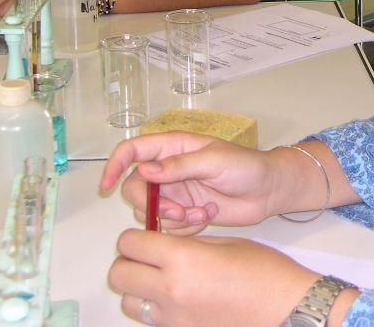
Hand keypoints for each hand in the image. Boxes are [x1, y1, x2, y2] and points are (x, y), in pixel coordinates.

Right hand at [100, 132, 283, 232]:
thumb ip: (178, 165)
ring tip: (201, 212)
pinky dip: (185, 227)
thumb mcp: (213, 160)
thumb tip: (144, 170)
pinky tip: (207, 215)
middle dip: (152, 204)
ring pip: (150, 211)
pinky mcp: (185, 213)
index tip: (105, 185)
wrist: (268, 191)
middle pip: (135, 188)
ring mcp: (175, 192)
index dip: (114, 165)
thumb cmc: (246, 166)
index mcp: (173, 147)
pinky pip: (168, 227)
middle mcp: (169, 170)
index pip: (132, 150)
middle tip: (177, 211)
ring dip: (172, 218)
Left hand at [110, 232, 321, 326]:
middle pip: (119, 273)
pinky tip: (177, 296)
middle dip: (129, 260)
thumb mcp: (225, 242)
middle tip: (148, 255)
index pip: (130, 243)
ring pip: (128, 301)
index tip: (146, 235)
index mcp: (183, 259)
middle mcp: (171, 290)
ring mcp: (174, 317)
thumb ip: (188, 242)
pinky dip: (154, 306)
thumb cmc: (266, 273)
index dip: (135, 236)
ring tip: (160, 278)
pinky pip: (151, 318)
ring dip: (137, 287)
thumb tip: (166, 243)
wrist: (286, 309)